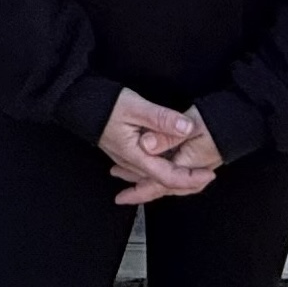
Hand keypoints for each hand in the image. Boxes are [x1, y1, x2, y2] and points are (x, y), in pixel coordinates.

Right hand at [99, 90, 216, 206]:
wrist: (78, 103)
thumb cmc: (105, 104)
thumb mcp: (136, 107)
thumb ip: (161, 119)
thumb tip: (186, 128)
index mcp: (136, 155)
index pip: (167, 176)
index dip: (190, 178)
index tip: (209, 174)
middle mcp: (131, 162)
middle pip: (163, 181)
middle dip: (187, 183)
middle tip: (208, 176)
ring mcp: (127, 159)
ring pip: (155, 177)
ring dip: (176, 177)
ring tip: (195, 174)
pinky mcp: (126, 153)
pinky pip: (147, 169)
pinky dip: (163, 170)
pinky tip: (171, 165)